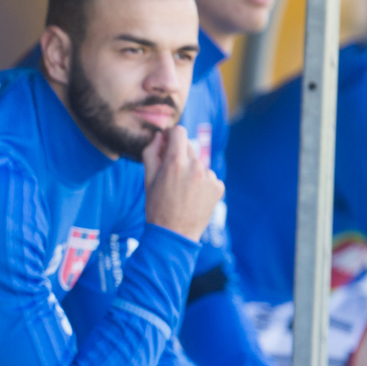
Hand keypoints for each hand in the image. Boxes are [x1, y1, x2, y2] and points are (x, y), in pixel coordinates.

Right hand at [142, 126, 223, 241]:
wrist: (174, 234)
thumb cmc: (157, 207)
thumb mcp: (148, 179)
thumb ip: (151, 153)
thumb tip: (159, 136)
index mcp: (176, 162)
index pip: (179, 132)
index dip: (171, 135)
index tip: (167, 143)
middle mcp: (196, 166)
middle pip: (188, 148)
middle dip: (179, 156)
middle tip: (171, 176)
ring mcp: (209, 177)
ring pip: (199, 164)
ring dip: (191, 171)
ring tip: (182, 191)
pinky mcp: (218, 187)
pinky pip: (209, 177)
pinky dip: (202, 184)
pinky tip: (193, 197)